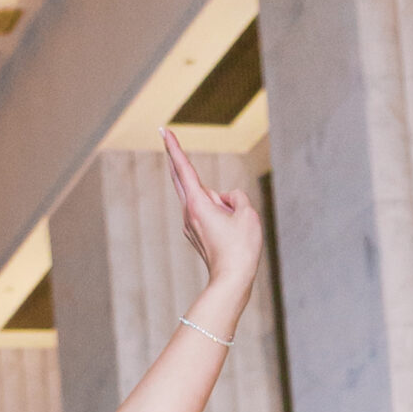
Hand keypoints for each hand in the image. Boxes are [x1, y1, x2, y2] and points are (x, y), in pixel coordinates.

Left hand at [162, 127, 261, 297]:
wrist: (232, 280)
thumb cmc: (241, 247)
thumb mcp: (248, 213)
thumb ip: (236, 197)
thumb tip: (226, 200)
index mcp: (198, 203)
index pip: (184, 168)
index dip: (174, 147)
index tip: (164, 130)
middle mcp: (189, 213)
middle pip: (182, 179)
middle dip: (177, 159)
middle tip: (167, 137)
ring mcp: (190, 225)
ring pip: (204, 200)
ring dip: (218, 200)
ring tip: (234, 225)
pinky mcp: (196, 235)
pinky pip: (208, 214)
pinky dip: (218, 212)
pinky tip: (230, 231)